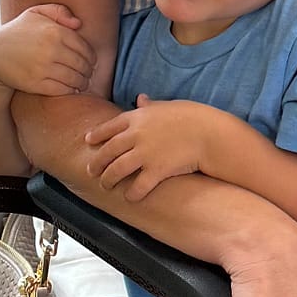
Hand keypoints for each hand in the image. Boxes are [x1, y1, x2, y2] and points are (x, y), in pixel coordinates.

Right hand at [0, 6, 95, 98]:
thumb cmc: (18, 32)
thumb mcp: (35, 13)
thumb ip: (59, 11)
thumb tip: (78, 24)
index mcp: (54, 31)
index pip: (84, 48)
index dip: (91, 57)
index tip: (91, 62)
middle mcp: (51, 49)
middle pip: (82, 64)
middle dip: (88, 71)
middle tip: (88, 74)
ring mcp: (43, 67)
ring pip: (74, 79)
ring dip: (82, 83)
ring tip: (82, 83)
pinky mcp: (36, 83)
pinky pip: (62, 89)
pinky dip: (70, 91)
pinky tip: (71, 89)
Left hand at [83, 96, 212, 199]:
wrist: (209, 133)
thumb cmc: (192, 117)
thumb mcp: (168, 106)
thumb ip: (151, 105)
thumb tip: (141, 99)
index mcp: (138, 118)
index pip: (109, 127)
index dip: (96, 135)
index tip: (88, 141)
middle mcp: (136, 135)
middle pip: (108, 151)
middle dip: (97, 162)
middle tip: (91, 170)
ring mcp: (145, 154)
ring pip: (117, 170)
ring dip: (108, 180)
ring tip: (106, 185)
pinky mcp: (156, 170)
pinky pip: (138, 186)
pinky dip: (132, 194)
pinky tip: (130, 197)